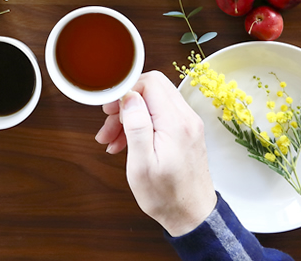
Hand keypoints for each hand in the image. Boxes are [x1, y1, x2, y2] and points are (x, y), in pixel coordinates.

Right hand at [95, 70, 217, 235]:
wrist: (192, 216)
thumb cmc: (165, 196)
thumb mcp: (142, 165)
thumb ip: (136, 126)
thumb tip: (128, 97)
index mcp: (175, 123)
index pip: (149, 83)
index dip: (125, 91)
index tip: (109, 110)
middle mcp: (186, 118)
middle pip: (152, 88)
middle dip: (125, 103)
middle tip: (108, 125)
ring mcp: (188, 124)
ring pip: (154, 102)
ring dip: (130, 115)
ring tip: (111, 140)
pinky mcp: (186, 132)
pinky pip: (160, 116)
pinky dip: (141, 124)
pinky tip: (126, 143)